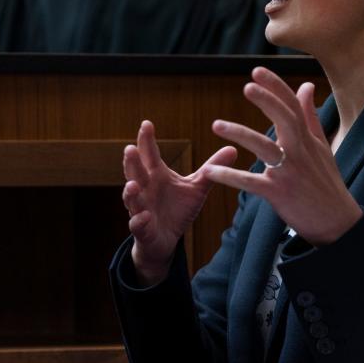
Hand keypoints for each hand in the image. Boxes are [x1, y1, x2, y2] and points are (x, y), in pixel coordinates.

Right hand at [123, 120, 237, 285]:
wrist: (166, 239)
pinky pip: (138, 224)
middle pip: (135, 172)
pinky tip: (145, 216)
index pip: (149, 154)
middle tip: (130, 148)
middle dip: (132, 162)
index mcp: (156, 175)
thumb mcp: (197, 187)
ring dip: (130, 191)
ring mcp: (141, 208)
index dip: (147, 140)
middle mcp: (145, 188)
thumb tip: (234, 148)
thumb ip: (212, 169)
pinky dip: (139, 220)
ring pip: (131, 198)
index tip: (147, 123)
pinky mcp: (142, 229)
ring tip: (133, 184)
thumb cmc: (178, 208)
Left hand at [205, 67, 362, 245]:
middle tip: (247, 86)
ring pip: (264, 147)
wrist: (336, 221)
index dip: (275, 86)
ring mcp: (289, 171)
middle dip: (266, 101)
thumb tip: (306, 85)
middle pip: (283, 119)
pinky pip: (250, 182)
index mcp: (306, 138)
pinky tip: (211, 170)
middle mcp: (299, 151)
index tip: (257, 70)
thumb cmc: (326, 181)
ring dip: (239, 134)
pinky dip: (230, 176)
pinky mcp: (278, 193)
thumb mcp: (322, 145)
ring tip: (216, 125)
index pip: (292, 105)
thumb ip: (309, 115)